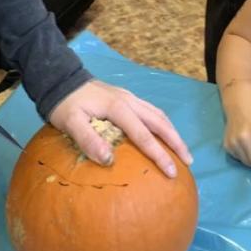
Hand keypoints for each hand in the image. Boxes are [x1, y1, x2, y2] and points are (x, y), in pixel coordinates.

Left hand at [47, 79, 191, 177]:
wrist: (61, 79)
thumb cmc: (65, 104)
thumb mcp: (70, 122)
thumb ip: (88, 139)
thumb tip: (108, 159)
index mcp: (118, 108)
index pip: (144, 135)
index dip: (159, 154)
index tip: (171, 172)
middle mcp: (130, 101)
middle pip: (160, 122)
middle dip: (176, 142)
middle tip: (188, 162)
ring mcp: (130, 97)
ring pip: (159, 115)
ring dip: (172, 132)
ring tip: (182, 150)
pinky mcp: (127, 97)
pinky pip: (152, 111)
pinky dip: (163, 124)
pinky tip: (165, 133)